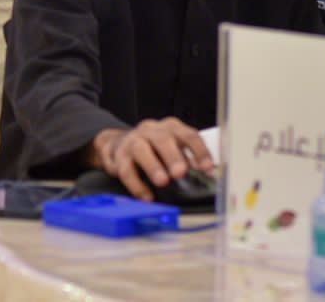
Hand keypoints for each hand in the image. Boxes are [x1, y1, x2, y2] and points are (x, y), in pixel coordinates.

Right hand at [89, 118, 213, 200]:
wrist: (116, 143)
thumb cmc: (152, 147)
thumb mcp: (172, 148)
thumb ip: (187, 159)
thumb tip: (204, 173)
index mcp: (171, 127)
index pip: (189, 135)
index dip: (200, 151)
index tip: (207, 168)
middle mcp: (152, 130)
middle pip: (164, 139)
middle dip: (174, 157)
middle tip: (181, 173)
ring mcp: (133, 140)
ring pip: (142, 150)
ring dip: (153, 167)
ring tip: (162, 182)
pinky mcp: (118, 155)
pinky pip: (126, 170)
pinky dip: (137, 185)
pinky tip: (146, 197)